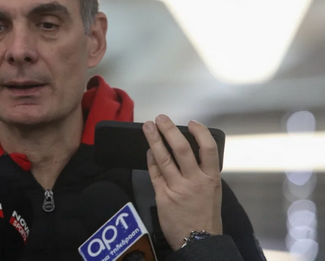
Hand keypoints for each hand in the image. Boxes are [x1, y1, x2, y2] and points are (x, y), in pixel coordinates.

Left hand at [143, 115, 221, 250]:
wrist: (198, 241)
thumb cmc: (206, 215)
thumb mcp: (213, 191)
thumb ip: (202, 171)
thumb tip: (190, 150)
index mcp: (211, 178)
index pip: (208, 149)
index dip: (200, 132)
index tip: (191, 123)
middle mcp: (194, 181)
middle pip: (181, 149)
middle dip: (169, 131)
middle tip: (161, 118)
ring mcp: (177, 188)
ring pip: (163, 159)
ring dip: (154, 140)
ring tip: (148, 127)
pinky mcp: (162, 195)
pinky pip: (154, 173)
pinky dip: (150, 159)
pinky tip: (148, 151)